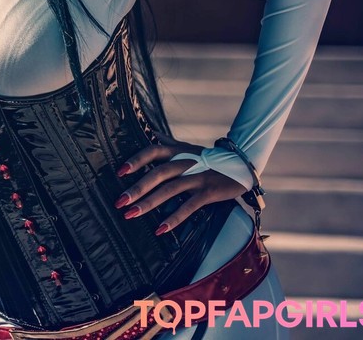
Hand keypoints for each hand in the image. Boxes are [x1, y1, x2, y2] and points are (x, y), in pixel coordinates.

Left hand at [113, 130, 246, 234]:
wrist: (242, 164)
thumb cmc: (209, 159)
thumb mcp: (187, 148)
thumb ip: (168, 143)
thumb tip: (150, 133)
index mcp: (178, 151)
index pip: (152, 151)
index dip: (136, 160)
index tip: (119, 172)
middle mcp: (186, 162)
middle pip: (158, 173)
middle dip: (137, 188)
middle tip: (120, 201)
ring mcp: (198, 176)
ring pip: (170, 190)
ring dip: (149, 203)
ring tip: (131, 214)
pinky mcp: (209, 191)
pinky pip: (189, 206)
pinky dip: (174, 218)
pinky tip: (160, 229)